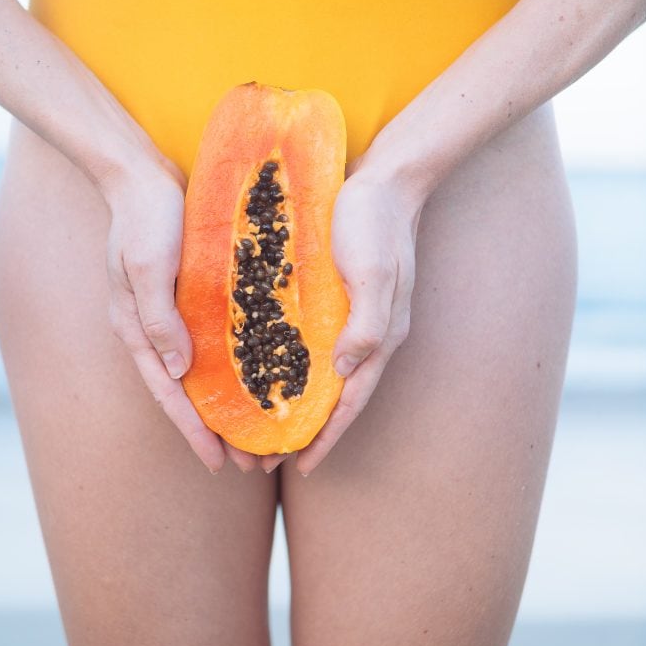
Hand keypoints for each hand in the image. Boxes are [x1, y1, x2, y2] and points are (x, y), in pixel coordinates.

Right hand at [100, 154, 280, 475]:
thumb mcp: (148, 266)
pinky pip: (210, 340)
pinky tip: (255, 375)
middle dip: (213, 429)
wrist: (139, 173)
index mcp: (136, 330)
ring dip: (225, 402)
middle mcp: (152, 329)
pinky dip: (229, 365)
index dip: (193, 430)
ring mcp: (170, 313)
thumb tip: (179, 372)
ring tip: (256, 429)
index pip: (168, 393)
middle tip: (248, 461)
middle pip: (185, 392)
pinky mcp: (188, 295)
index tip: (217, 464)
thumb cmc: (144, 217)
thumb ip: (159, 318)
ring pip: (200, 371)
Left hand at [261, 156, 423, 474]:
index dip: (326, 437)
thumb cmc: (378, 223)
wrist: (386, 176)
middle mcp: (366, 333)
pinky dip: (291, 364)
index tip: (299, 468)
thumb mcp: (374, 273)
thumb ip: (366, 324)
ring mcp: (350, 315)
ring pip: (320, 374)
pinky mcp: (334, 295)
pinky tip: (266, 369)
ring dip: (292, 402)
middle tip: (262, 458)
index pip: (350, 401)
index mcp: (379, 336)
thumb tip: (346, 373)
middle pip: (332, 397)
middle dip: (302, 431)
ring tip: (259, 424)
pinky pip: (311, 342)